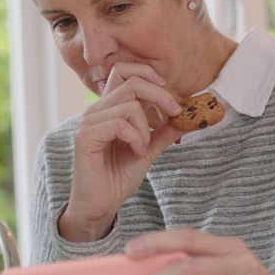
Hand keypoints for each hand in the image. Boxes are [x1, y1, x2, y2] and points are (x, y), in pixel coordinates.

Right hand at [61, 63, 183, 241]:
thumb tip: (189, 117)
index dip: (146, 72)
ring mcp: (89, 122)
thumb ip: (165, 132)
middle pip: (132, 83)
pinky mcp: (85, 136)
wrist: (101, 204)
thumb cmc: (118, 177)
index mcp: (109, 107)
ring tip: (143, 148)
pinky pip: (119, 124)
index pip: (122, 70)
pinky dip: (135, 138)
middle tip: (175, 113)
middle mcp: (96, 110)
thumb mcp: (148, 149)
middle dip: (160, 97)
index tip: (166, 88)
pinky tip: (136, 152)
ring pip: (129, 106)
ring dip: (145, 129)